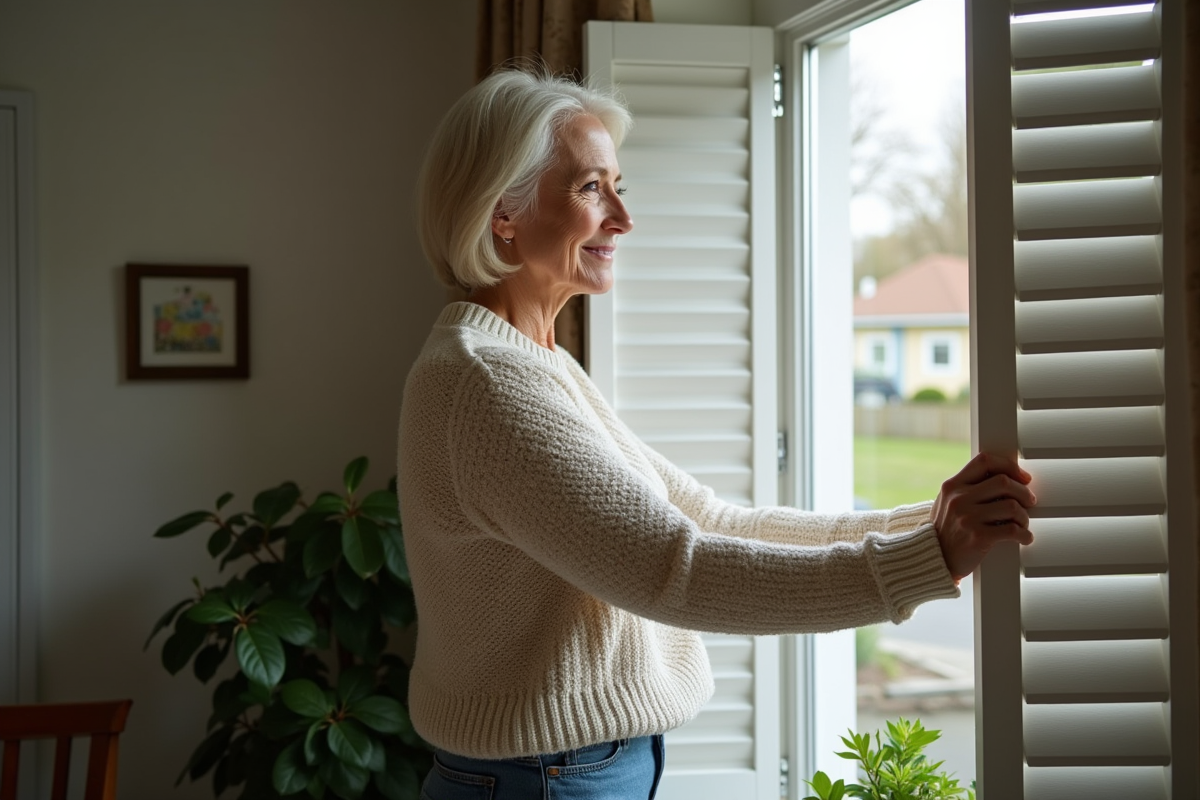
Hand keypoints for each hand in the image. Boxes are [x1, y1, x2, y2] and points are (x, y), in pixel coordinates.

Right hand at [931, 452, 1035, 580]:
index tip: (1022, 477)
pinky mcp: (978, 537)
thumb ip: (968, 487)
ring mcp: (967, 517)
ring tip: (1023, 523)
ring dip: (1024, 516)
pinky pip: (1012, 530)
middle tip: (1029, 501)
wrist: (935, 559)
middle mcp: (959, 498)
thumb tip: (1005, 478)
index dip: (1008, 466)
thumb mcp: (947, 502)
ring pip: (1011, 506)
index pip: (984, 461)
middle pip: (1003, 482)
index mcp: (952, 486)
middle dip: (1023, 492)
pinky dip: (1024, 534)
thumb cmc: (946, 530)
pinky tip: (1024, 537)